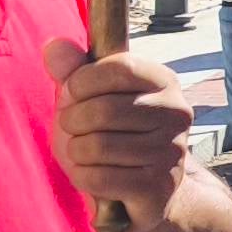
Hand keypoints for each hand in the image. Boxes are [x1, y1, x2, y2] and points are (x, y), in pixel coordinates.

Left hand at [42, 41, 197, 222]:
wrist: (145, 186)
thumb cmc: (112, 133)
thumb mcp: (90, 97)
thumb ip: (72, 71)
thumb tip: (54, 45)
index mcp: (164, 81)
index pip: (118, 68)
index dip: (81, 81)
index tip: (73, 94)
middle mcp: (177, 112)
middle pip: (103, 110)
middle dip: (72, 122)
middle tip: (75, 129)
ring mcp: (172, 150)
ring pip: (98, 146)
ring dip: (76, 152)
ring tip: (84, 152)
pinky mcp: (160, 185)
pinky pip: (100, 177)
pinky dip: (83, 176)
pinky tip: (92, 173)